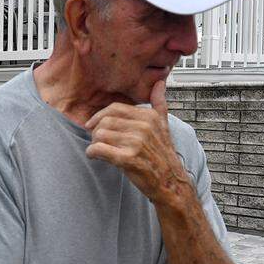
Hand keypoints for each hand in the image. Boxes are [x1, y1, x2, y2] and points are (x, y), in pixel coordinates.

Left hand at [84, 79, 192, 205]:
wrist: (171, 182)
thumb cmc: (162, 154)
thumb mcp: (164, 125)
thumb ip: (159, 103)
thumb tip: (160, 82)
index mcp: (149, 117)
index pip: (115, 108)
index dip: (99, 116)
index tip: (93, 124)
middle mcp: (144, 127)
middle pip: (105, 121)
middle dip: (97, 131)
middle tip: (98, 140)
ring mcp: (136, 143)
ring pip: (100, 134)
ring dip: (94, 143)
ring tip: (99, 149)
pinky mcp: (128, 159)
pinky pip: (98, 149)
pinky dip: (92, 152)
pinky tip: (94, 156)